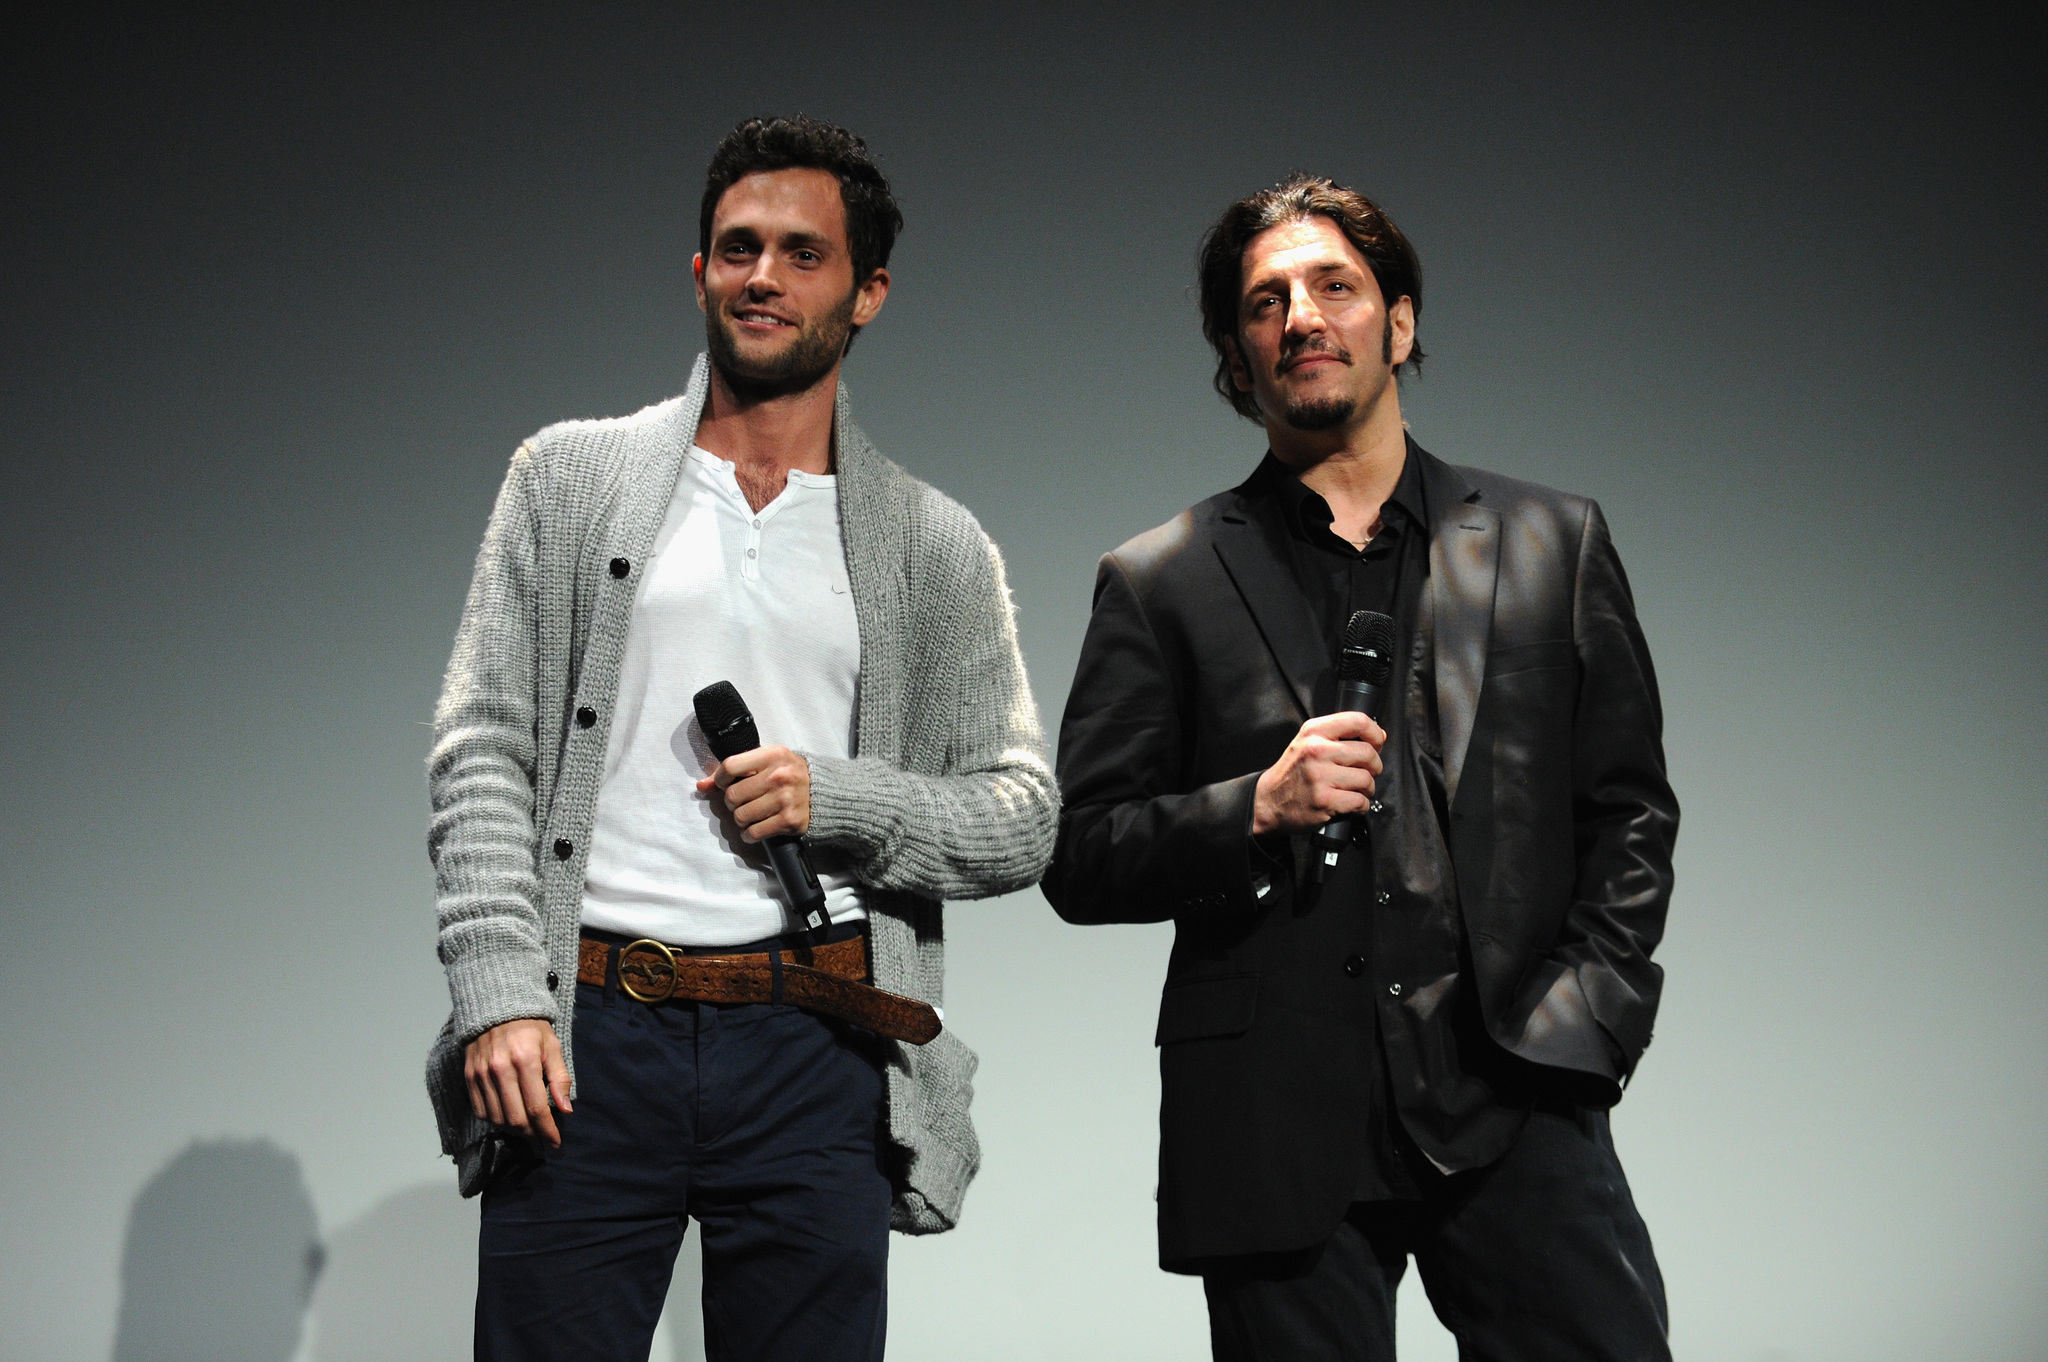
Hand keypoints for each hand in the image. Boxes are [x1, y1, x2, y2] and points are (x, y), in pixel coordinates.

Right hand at [464, 1018, 571, 1148]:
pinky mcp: (468, 1076)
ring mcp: (481, 1074)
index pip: (536, 1108)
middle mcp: (500, 1069)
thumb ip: (560, 1078)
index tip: (555, 1142)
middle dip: (532, 1133)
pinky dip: (495, 1119)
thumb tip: (566, 1110)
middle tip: (542, 1135)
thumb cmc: (531, 1027)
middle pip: (515, 1118)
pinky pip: (480, 1110)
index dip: (547, 1130)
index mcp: (525, 1061)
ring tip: (527, 1126)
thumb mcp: (552, 1046)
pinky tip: (507, 1115)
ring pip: (497, 1118)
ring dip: (514, 1129)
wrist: (496, 1006)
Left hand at [697, 745, 810, 840]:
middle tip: (743, 801)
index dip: (720, 779)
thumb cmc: (791, 775)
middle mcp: (778, 776)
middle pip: (732, 795)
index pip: (730, 766)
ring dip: (741, 819)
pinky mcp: (788, 821)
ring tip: (751, 814)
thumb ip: (736, 770)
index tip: (725, 784)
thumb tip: (701, 786)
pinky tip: (756, 828)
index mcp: (772, 755)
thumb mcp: (768, 762)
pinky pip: (753, 833)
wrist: (826, 793)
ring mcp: (784, 799)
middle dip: (732, 802)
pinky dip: (749, 834)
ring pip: (740, 816)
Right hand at [1251, 712, 1385, 836]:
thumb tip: (1380, 736)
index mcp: (1314, 732)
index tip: (1377, 743)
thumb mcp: (1308, 742)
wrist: (1268, 801)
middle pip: (1368, 753)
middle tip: (1365, 772)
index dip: (1375, 733)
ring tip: (1354, 790)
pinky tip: (1349, 803)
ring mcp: (1320, 776)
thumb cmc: (1292, 773)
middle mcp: (1317, 750)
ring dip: (1367, 789)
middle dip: (1374, 766)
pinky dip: (1360, 806)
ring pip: (1366, 779)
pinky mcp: (1324, 800)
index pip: (1358, 721)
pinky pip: (1360, 802)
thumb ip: (1339, 736)